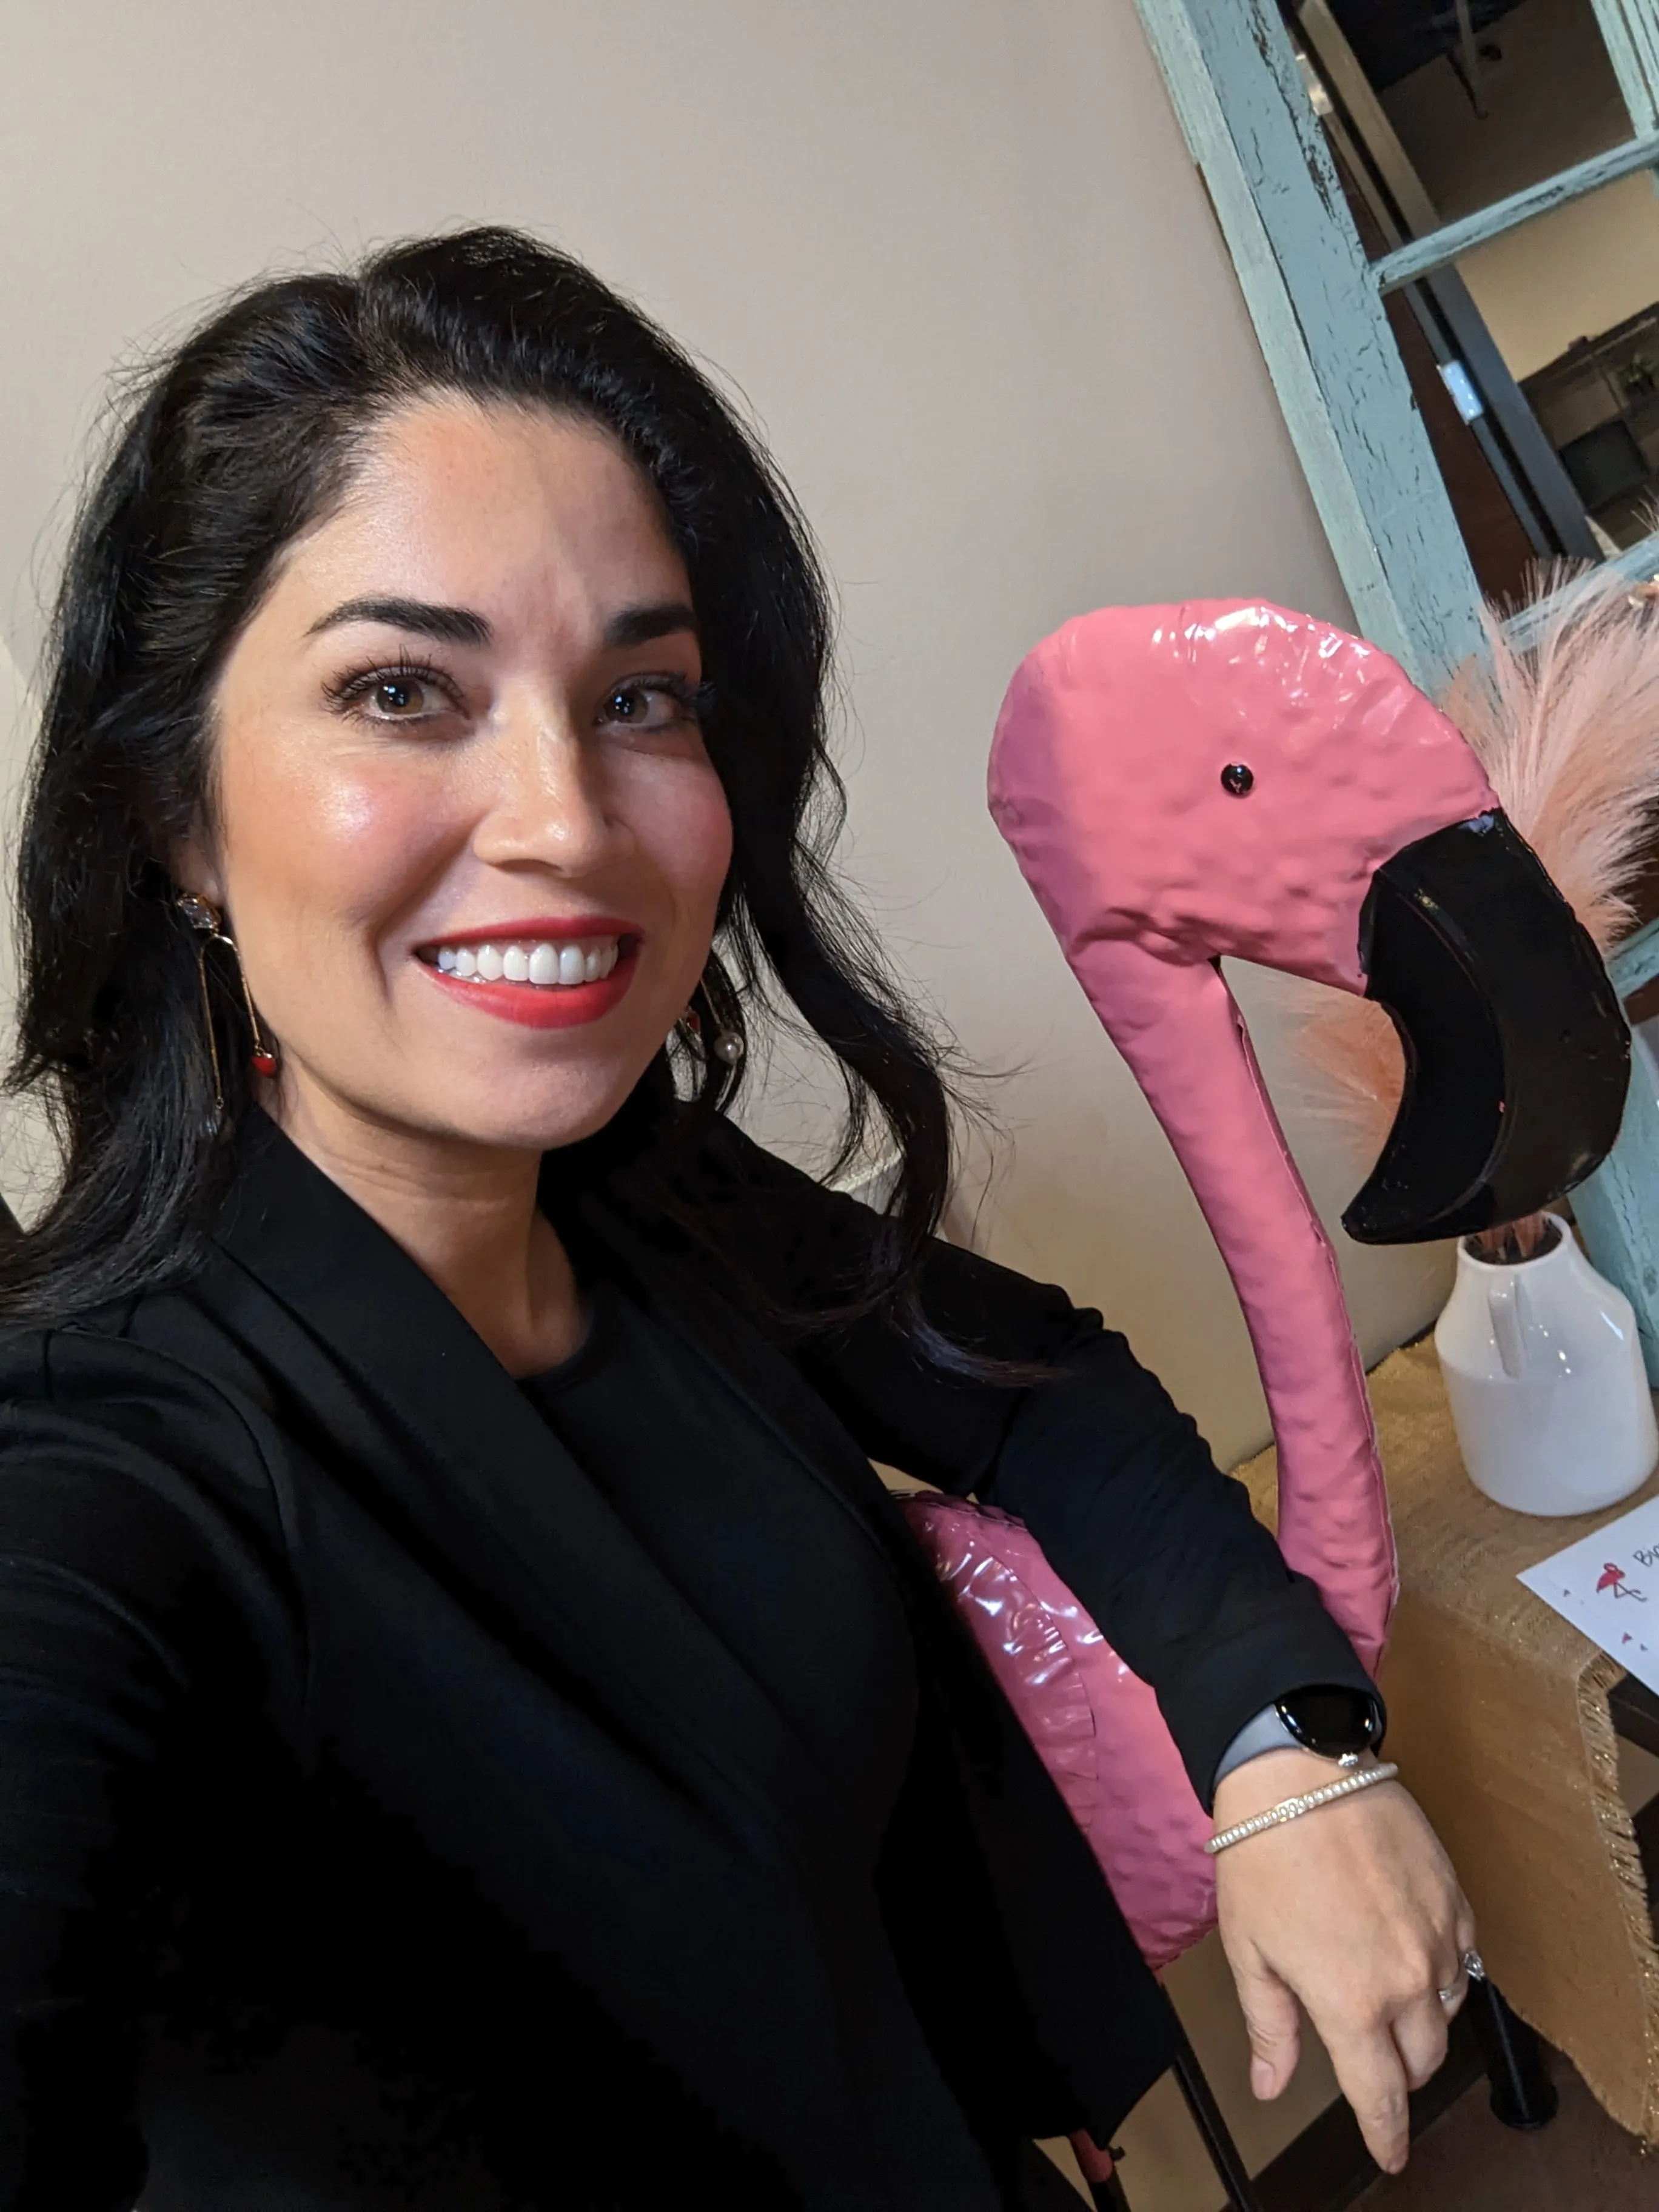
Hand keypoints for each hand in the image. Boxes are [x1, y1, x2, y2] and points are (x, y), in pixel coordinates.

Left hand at [1210, 1748, 1475, 2174]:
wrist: (1299, 1769)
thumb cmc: (1262, 1852)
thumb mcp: (1249, 1948)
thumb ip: (1270, 2025)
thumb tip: (1269, 2084)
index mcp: (1350, 2001)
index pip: (1381, 2095)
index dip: (1387, 2134)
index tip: (1390, 2153)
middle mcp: (1404, 1978)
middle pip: (1422, 2061)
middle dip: (1398, 2073)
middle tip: (1373, 2061)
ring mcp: (1437, 1936)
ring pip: (1448, 2012)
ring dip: (1422, 2022)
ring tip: (1388, 2003)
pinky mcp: (1454, 1897)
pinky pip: (1463, 1957)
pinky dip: (1442, 1970)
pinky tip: (1412, 1954)